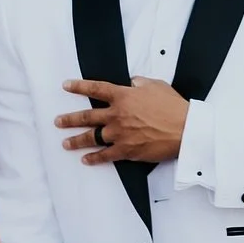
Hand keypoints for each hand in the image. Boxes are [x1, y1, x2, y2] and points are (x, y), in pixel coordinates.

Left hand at [57, 78, 188, 163]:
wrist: (185, 129)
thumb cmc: (174, 107)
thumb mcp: (157, 85)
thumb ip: (140, 83)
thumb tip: (132, 83)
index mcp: (124, 96)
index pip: (96, 89)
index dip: (79, 86)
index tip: (66, 86)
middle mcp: (117, 114)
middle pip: (87, 116)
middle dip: (70, 119)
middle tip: (58, 121)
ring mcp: (120, 134)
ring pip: (91, 137)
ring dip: (76, 140)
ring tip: (65, 143)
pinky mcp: (127, 150)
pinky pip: (105, 155)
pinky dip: (94, 158)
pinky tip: (85, 159)